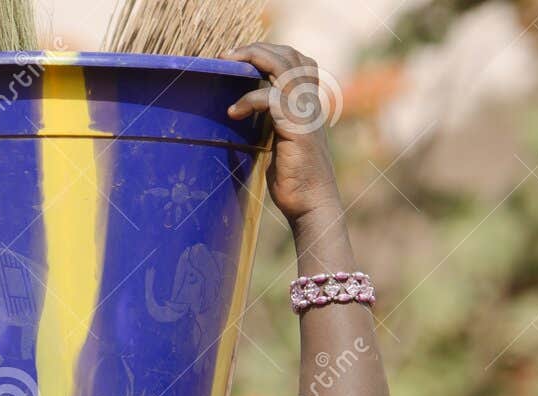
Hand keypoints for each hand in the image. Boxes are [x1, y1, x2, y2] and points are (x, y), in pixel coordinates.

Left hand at [222, 43, 342, 226]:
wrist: (310, 204)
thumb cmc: (292, 178)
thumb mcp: (278, 141)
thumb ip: (270, 121)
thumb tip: (243, 112)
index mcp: (308, 103)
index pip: (297, 60)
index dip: (271, 51)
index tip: (241, 58)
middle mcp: (310, 102)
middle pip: (289, 56)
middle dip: (257, 49)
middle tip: (227, 55)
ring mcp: (305, 113)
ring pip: (282, 68)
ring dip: (252, 61)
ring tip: (227, 65)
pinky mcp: (297, 128)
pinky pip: (272, 99)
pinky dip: (249, 99)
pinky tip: (234, 112)